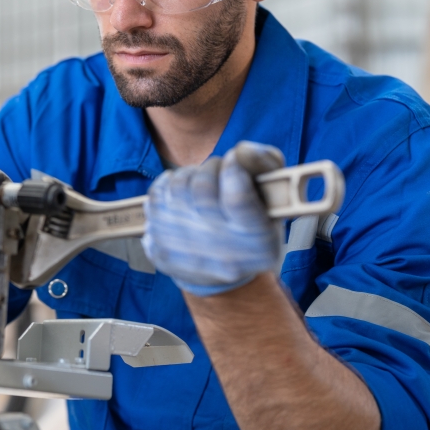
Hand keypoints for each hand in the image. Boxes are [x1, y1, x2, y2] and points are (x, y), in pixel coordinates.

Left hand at [142, 141, 284, 295]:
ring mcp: (185, 252)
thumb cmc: (251, 229)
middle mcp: (220, 252)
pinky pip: (155, 198)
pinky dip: (167, 186)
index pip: (237, 198)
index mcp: (256, 242)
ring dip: (189, 174)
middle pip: (203, 186)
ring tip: (200, 181)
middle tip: (219, 169)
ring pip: (177, 187)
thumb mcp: (275, 200)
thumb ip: (267, 166)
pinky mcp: (159, 249)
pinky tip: (180, 192)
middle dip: (212, 167)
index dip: (233, 169)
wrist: (221, 277)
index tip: (233, 159)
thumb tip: (240, 151)